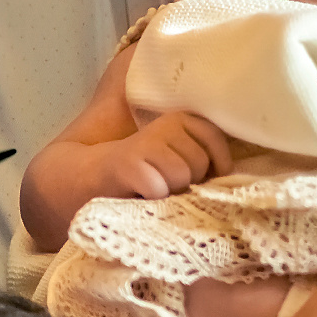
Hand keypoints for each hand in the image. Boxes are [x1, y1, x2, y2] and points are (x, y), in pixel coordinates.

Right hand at [102, 110, 232, 198]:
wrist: (88, 175)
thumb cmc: (143, 172)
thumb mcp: (175, 157)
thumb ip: (200, 158)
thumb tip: (228, 177)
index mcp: (180, 120)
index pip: (214, 137)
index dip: (219, 162)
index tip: (211, 177)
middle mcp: (164, 124)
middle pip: (199, 162)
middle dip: (190, 180)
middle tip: (168, 183)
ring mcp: (145, 141)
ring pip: (182, 175)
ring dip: (171, 190)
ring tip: (154, 188)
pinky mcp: (128, 162)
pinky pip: (159, 187)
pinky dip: (153, 197)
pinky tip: (141, 193)